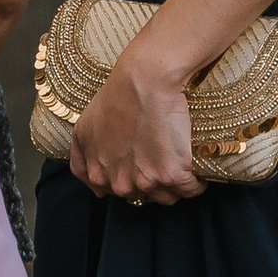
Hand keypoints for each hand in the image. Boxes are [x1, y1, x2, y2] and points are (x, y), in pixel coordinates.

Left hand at [70, 55, 202, 208]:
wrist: (143, 80)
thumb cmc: (116, 96)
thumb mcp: (84, 127)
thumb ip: (82, 158)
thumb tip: (92, 180)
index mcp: (98, 175)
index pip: (112, 192)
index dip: (125, 176)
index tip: (135, 164)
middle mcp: (120, 184)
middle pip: (140, 195)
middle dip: (148, 179)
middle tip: (156, 155)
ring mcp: (146, 182)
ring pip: (166, 196)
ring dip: (172, 184)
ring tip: (177, 162)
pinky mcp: (171, 175)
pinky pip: (190, 189)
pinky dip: (195, 181)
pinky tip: (195, 168)